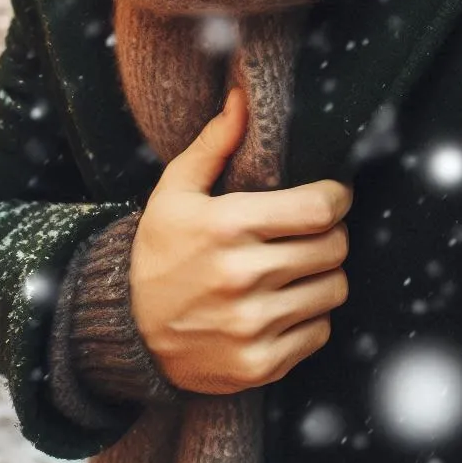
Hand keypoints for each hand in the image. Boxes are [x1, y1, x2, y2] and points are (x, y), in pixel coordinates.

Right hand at [130, 86, 351, 394]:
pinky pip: (319, 332)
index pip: (319, 209)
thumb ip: (215, 143)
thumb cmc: (158, 250)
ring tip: (299, 268)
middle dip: (331, 234)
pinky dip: (310, 317)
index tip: (332, 196)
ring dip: (323, 275)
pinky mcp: (259, 364)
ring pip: (332, 289)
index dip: (336, 198)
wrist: (125, 330)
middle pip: (333, 248)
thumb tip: (243, 98)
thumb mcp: (175, 191)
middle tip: (313, 232)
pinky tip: (284, 304)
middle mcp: (242, 277)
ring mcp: (252, 325)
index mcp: (227, 226)